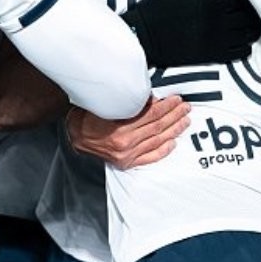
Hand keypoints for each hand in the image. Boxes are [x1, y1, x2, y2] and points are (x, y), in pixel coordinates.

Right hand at [68, 96, 190, 169]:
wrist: (75, 135)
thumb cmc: (89, 116)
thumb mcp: (108, 104)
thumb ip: (130, 103)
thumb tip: (152, 98)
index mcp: (120, 128)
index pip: (152, 115)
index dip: (167, 106)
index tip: (176, 99)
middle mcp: (125, 143)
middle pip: (158, 127)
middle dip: (174, 116)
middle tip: (185, 108)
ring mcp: (127, 155)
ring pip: (158, 140)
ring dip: (174, 130)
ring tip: (184, 121)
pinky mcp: (127, 162)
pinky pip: (150, 157)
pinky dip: (163, 150)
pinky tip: (173, 142)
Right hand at [121, 0, 260, 67]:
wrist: (144, 37)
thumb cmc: (156, 9)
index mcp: (211, 4)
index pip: (241, 1)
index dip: (247, 0)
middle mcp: (218, 23)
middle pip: (248, 19)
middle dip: (252, 15)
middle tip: (252, 13)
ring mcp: (216, 41)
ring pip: (247, 36)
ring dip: (251, 31)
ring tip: (250, 27)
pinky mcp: (212, 56)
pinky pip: (238, 53)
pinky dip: (244, 47)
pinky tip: (242, 43)